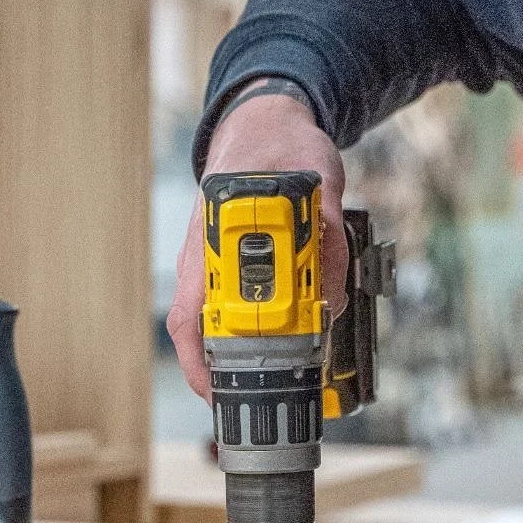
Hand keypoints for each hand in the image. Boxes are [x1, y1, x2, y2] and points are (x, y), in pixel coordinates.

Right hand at [167, 87, 346, 399]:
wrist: (262, 124)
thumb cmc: (280, 147)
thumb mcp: (317, 180)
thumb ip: (327, 230)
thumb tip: (330, 290)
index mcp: (212, 236)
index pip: (192, 311)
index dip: (200, 358)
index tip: (216, 387)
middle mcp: (203, 255)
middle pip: (198, 326)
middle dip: (220, 367)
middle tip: (248, 398)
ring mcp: (212, 260)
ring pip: (214, 317)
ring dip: (239, 350)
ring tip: (270, 380)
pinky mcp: (229, 261)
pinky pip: (234, 303)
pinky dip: (254, 328)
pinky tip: (278, 345)